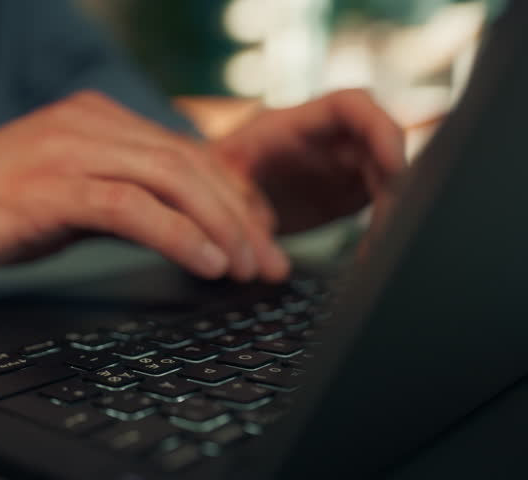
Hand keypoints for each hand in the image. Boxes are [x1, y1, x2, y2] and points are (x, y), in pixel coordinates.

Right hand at [0, 91, 290, 281]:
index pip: (187, 154)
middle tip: (270, 264)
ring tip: (248, 269)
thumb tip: (177, 230)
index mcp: (96, 121)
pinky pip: (130, 206)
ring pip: (172, 180)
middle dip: (241, 217)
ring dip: (221, 228)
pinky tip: (204, 264)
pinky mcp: (48, 186)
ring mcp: (68, 151)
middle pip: (192, 164)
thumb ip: (118, 200)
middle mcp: (88, 125)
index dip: (233, 198)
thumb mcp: (64, 197)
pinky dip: (176, 234)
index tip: (259, 239)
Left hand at [209, 89, 405, 234]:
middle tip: (391, 220)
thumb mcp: (216, 187)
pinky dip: (380, 225)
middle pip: (380, 139)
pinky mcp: (346, 189)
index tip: (393, 164)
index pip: (350, 105)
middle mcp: (324, 137)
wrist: (208, 194)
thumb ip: (241, 208)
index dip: (379, 128)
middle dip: (395, 176)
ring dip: (392, 206)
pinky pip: (378, 200)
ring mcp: (339, 162)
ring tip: (377, 244)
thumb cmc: (206, 178)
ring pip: (386, 171)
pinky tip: (369, 252)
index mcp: (290, 124)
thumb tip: (261, 245)